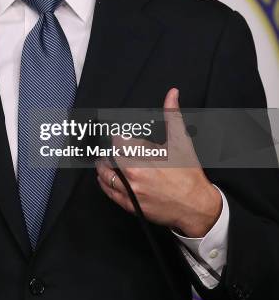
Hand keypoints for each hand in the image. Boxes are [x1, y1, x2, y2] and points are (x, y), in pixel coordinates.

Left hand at [96, 88, 221, 236]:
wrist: (196, 206)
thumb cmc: (189, 173)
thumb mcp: (181, 140)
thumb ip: (172, 115)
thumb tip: (172, 93)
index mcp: (143, 155)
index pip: (117, 140)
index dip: (116, 137)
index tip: (117, 136)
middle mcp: (133, 173)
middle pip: (108, 157)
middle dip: (109, 151)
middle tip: (111, 148)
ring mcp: (130, 190)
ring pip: (104, 175)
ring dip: (103, 166)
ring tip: (105, 161)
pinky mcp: (130, 205)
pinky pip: (109, 192)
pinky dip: (104, 183)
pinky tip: (105, 177)